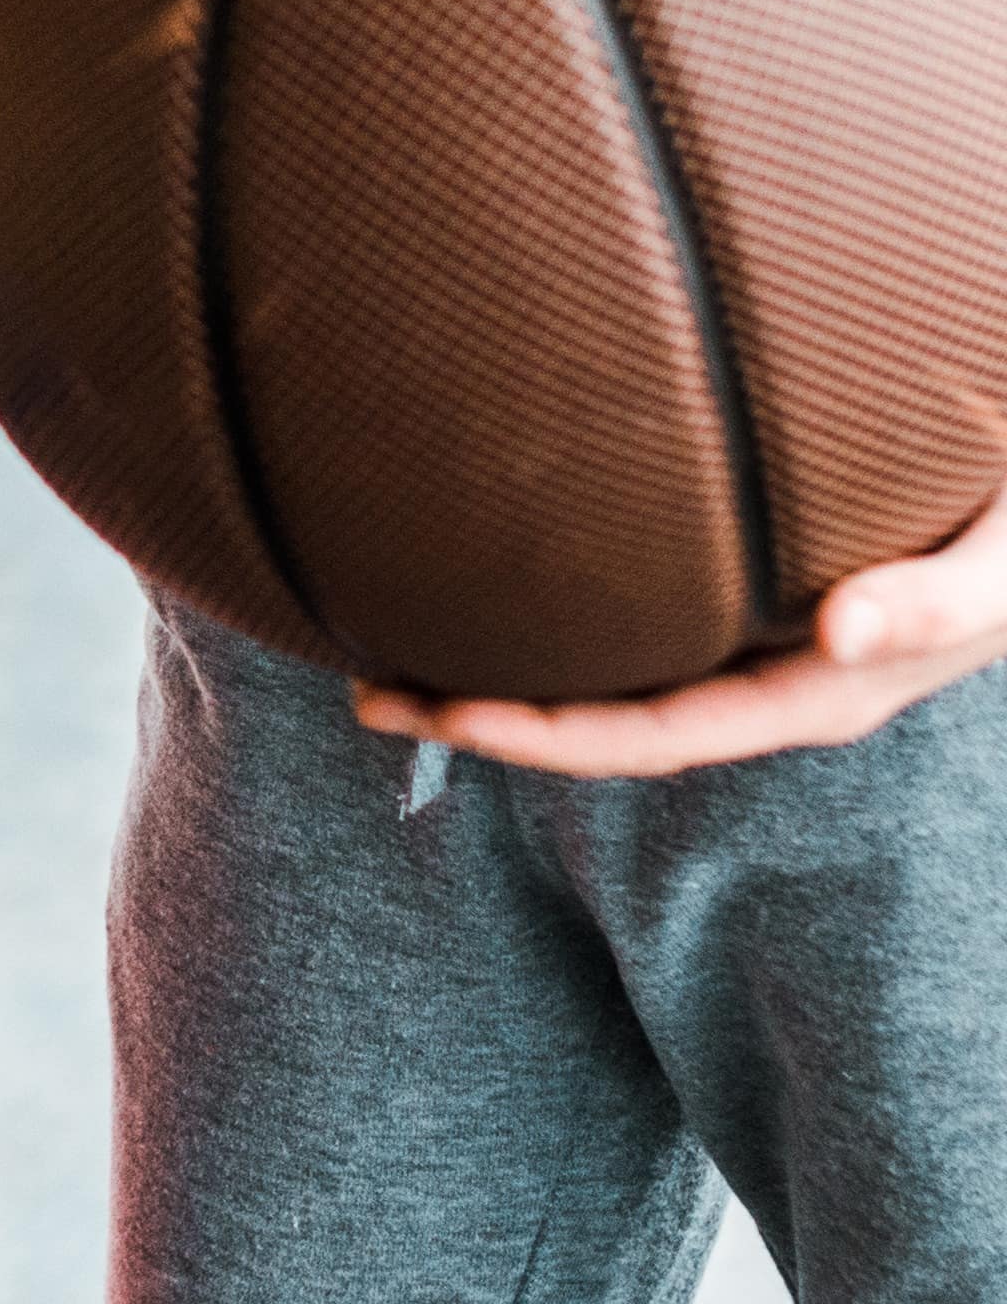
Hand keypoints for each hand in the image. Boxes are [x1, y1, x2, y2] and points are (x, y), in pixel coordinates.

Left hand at [356, 479, 1006, 773]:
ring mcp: (747, 645)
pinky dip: (544, 617)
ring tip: (376, 641)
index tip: (439, 712)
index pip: (649, 736)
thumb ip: (932, 603)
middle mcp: (764, 681)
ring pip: (604, 675)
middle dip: (484, 714)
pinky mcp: (737, 597)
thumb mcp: (997, 567)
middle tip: (359, 688)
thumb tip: (841, 631)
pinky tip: (469, 580)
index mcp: (810, 694)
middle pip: (602, 720)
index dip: (541, 734)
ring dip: (494, 668)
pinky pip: (626, 628)